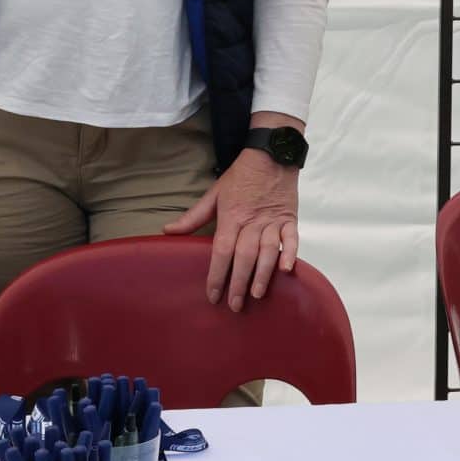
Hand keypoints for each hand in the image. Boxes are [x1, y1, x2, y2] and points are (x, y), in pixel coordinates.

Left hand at [167, 150, 298, 310]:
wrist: (271, 154)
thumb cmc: (241, 176)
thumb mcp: (214, 194)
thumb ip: (193, 216)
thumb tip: (167, 231)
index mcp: (231, 217)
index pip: (221, 251)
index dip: (216, 275)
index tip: (212, 295)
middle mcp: (252, 222)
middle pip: (244, 256)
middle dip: (238, 282)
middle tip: (234, 306)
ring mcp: (272, 221)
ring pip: (268, 251)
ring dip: (263, 273)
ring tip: (257, 294)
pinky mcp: (289, 219)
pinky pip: (291, 238)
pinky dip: (290, 253)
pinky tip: (287, 270)